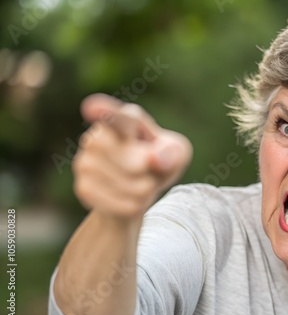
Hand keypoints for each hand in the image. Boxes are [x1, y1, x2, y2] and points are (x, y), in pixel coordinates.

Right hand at [72, 93, 192, 217]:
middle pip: (134, 162)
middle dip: (150, 172)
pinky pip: (123, 205)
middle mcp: (98, 136)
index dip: (105, 112)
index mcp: (125, 121)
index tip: (93, 108)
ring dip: (146, 191)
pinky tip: (129, 197)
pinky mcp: (83, 187)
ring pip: (133, 186)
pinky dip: (136, 206)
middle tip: (150, 168)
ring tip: (140, 182)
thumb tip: (154, 159)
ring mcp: (85, 162)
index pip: (117, 118)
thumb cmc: (161, 161)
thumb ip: (172, 153)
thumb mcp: (177, 154)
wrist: (137, 190)